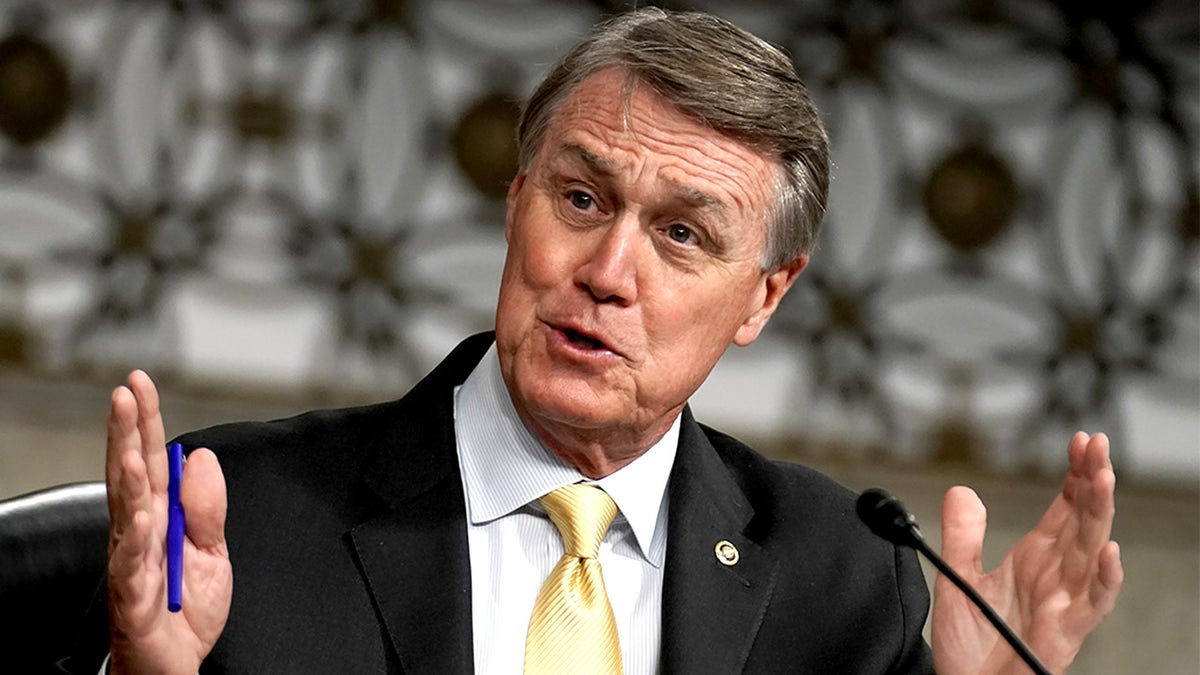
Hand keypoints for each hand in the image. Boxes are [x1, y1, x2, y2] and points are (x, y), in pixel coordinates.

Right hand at [105, 370, 231, 673]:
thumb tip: (202, 458)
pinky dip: (138, 539)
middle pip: (132, 476)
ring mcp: (132, 564)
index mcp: (158, 519)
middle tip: (125, 391)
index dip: (145, 422)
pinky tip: (143, 512)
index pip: (151, 462)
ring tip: (130, 443)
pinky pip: (134, 566)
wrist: (178, 666)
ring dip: (128, 477)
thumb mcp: (212, 553)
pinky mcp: (134, 599)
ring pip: (127, 514)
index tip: (140, 383)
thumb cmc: (188, 612)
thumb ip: (207, 508)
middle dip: (128, 432)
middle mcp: (138, 535)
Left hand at [931, 432, 1123, 674]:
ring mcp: (1064, 603)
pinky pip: (1092, 604)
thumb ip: (962, 536)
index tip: (1080, 439)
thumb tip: (963, 490)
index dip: (1074, 474)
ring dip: (1101, 514)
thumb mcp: (957, 578)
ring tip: (1104, 476)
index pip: (1065, 508)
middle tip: (1097, 443)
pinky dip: (1103, 578)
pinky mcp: (1063, 634)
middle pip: (1084, 520)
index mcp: (1036, 559)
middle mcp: (1057, 577)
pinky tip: (1109, 550)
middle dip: (1093, 480)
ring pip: (1092, 551)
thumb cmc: (969, 645)